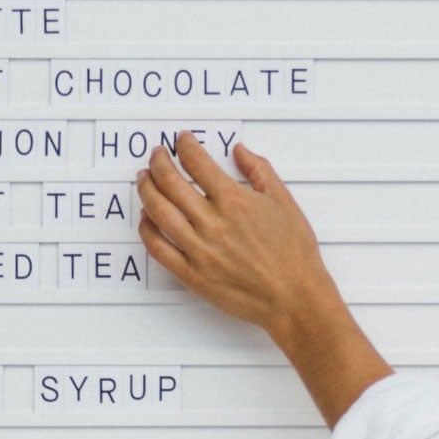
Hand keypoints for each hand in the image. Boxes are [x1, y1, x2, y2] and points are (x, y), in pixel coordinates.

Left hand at [136, 132, 392, 427]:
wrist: (295, 297)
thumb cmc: (294, 253)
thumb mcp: (284, 202)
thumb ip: (259, 171)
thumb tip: (240, 150)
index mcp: (234, 201)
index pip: (197, 162)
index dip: (185, 146)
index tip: (182, 140)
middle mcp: (212, 222)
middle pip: (170, 182)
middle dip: (159, 162)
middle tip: (156, 154)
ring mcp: (199, 249)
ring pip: (158, 212)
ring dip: (146, 189)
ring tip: (143, 178)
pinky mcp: (192, 274)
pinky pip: (158, 248)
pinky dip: (146, 230)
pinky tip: (146, 218)